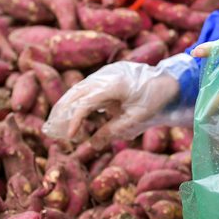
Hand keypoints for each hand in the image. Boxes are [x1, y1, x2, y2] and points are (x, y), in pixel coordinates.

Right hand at [42, 62, 179, 147]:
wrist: (168, 81)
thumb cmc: (155, 100)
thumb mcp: (136, 120)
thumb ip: (113, 131)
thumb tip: (92, 145)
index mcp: (113, 84)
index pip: (86, 102)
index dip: (75, 120)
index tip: (69, 136)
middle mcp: (105, 75)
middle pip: (75, 92)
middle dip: (62, 111)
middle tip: (50, 130)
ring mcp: (104, 74)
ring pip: (77, 89)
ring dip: (66, 105)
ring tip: (55, 124)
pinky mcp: (105, 77)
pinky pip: (85, 89)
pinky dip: (76, 101)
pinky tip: (70, 116)